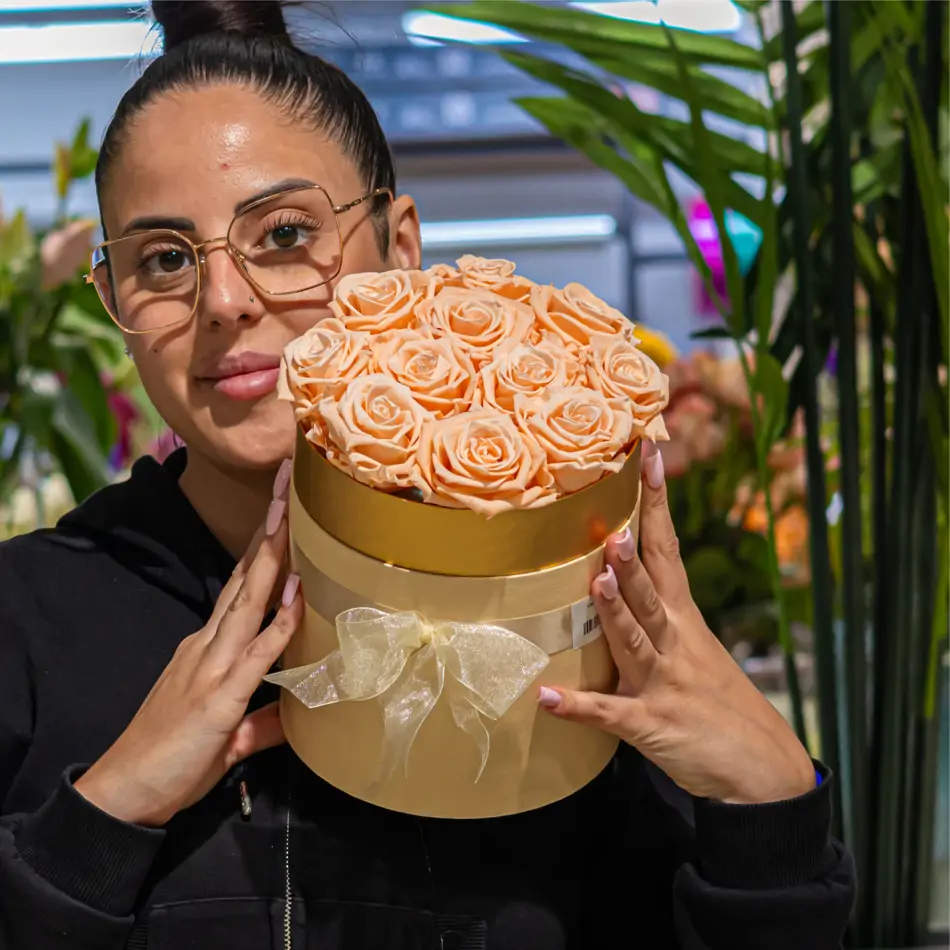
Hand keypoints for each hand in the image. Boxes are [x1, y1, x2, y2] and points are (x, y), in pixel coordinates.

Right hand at [75, 460, 301, 826]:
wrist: (124, 792)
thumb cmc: (173, 760)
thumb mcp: (226, 734)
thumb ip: (262, 720)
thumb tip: (293, 715)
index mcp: (208, 648)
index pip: (240, 588)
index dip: (262, 551)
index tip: (282, 515)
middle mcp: (208, 646)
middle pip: (244, 580)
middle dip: (269, 534)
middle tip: (287, 487)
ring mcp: (211, 667)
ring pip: (248, 602)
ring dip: (271, 559)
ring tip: (289, 517)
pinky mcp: (218, 698)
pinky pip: (255, 655)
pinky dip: (277, 625)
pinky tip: (294, 597)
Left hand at [539, 442, 814, 804]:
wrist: (766, 771)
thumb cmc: (722, 705)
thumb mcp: (696, 651)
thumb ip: (660, 618)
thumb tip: (619, 581)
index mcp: (684, 619)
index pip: (666, 550)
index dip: (655, 504)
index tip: (649, 457)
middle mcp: (674, 642)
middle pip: (651, 590)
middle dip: (631, 557)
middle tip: (610, 524)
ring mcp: (663, 682)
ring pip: (635, 640)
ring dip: (615, 612)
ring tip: (595, 583)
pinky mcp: (651, 724)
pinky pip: (609, 715)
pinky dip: (578, 707)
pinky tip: (547, 698)